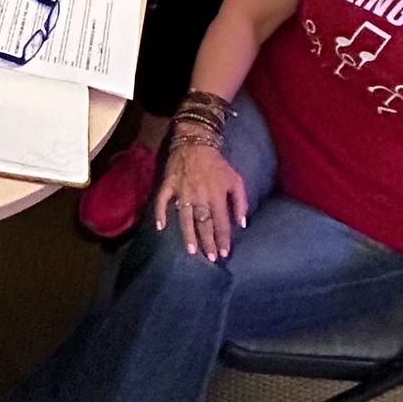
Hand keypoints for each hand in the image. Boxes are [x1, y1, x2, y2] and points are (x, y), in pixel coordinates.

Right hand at [154, 138, 248, 260]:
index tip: (225, 253)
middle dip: (208, 242)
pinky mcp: (168, 185)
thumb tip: (242, 223)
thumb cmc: (217, 164)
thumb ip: (241, 202)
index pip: (221, 222)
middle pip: (204, 224)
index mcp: (217, 195)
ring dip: (189, 235)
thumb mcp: (236, 179)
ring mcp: (182, 191)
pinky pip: (162, 201)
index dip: (223, 238)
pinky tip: (160, 227)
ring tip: (192, 251)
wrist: (195, 143)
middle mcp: (200, 196)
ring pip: (185, 218)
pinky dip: (160, 213)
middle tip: (211, 258)